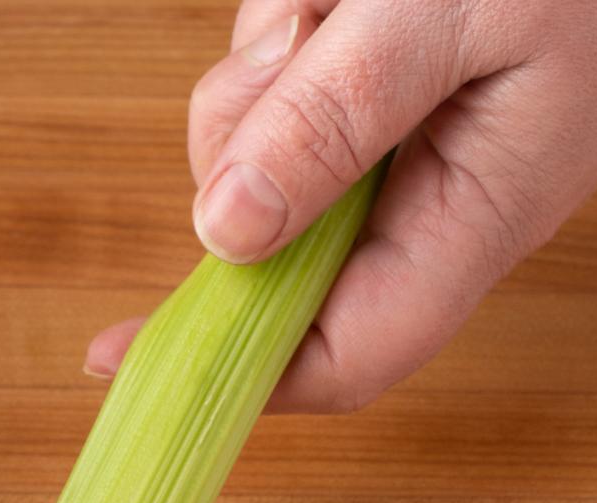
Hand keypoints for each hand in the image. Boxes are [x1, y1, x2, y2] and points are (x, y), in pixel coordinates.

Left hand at [85, 0, 596, 410]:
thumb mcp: (448, 15)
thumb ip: (340, 121)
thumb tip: (229, 236)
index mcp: (481, 216)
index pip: (349, 355)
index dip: (235, 371)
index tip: (115, 351)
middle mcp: (440, 197)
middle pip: (274, 245)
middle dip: (243, 155)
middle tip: (294, 47)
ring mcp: (411, 140)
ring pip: (264, 152)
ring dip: (268, 73)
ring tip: (336, 0)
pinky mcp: (386, 86)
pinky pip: (287, 81)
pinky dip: (290, 27)